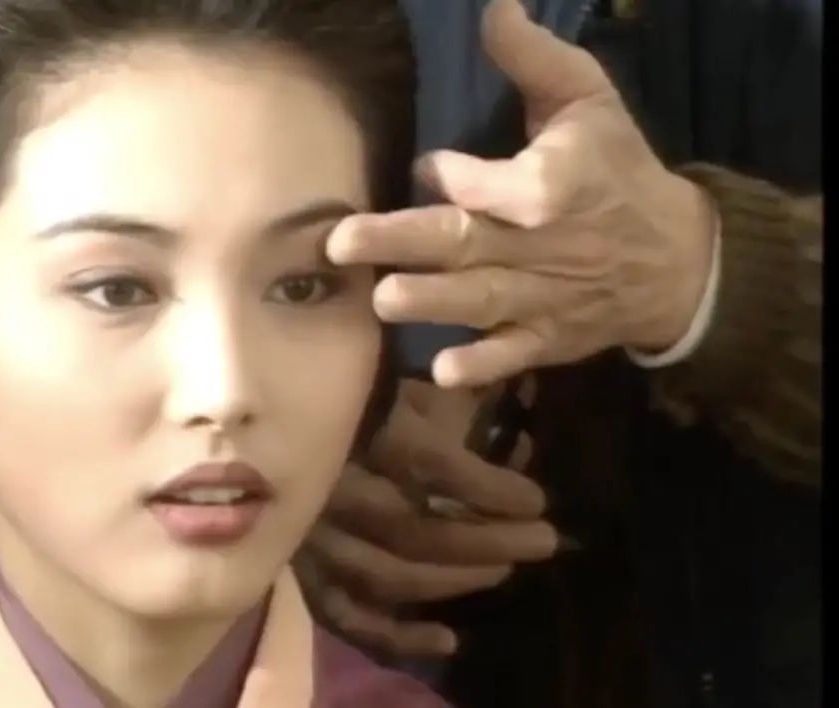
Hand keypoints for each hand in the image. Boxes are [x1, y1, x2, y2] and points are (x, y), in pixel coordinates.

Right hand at [296, 379, 554, 656]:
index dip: (496, 491)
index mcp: (366, 436)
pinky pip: (346, 612)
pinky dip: (397, 635)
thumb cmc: (361, 394)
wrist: (283, 409)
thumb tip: (522, 449)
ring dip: (454, 582)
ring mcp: (314, 534)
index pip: (443, 471)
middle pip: (419, 532)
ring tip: (500, 574)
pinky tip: (447, 640)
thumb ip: (464, 419)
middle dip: (489, 543)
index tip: (536, 500)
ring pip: (387, 576)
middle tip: (541, 542)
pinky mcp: (300, 565)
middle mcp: (338, 491)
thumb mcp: (416, 391)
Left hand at [326, 0, 716, 387]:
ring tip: (382, 301)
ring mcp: (542, 297)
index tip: (425, 165)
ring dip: (431, 302)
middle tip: (342, 243)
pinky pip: (514, 353)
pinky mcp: (548, 338)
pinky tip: (445, 372)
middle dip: (402, 242)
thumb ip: (534, 59)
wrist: (675, 259)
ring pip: (479, 300)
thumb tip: (491, 9)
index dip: (451, 174)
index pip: (487, 181)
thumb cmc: (619, 173)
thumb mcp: (588, 102)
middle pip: (463, 243)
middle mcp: (540, 245)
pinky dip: (484, 364)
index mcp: (552, 183)